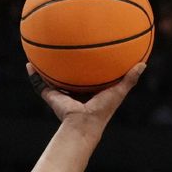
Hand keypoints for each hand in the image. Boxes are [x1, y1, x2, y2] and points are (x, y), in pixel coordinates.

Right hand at [26, 62, 145, 127]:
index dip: (89, 65)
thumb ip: (130, 78)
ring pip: (53, 79)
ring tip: (41, 52)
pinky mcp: (52, 97)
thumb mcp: (119, 91)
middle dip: (67, 65)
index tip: (88, 52)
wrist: (84, 123)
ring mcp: (63, 95)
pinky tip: (29, 64)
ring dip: (47, 68)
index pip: (89, 75)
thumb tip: (143, 64)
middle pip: (70, 76)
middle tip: (64, 48)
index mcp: (91, 91)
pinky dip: (34, 75)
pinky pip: (40, 85)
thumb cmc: (103, 110)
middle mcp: (76, 93)